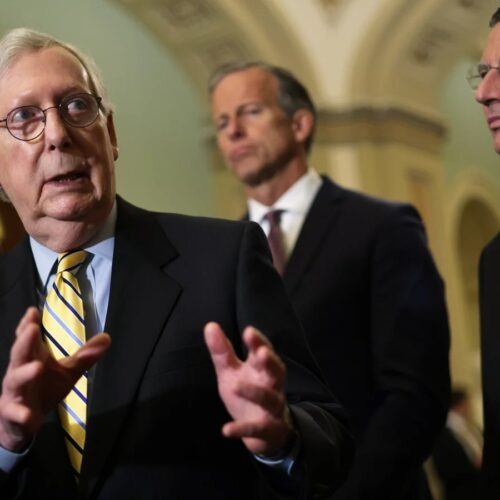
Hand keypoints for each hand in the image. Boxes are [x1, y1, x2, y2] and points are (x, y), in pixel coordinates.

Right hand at [0, 307, 110, 451]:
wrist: (23, 423)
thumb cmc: (45, 389)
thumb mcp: (68, 372)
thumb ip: (85, 356)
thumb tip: (107, 336)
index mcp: (33, 358)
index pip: (28, 339)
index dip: (28, 324)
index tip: (33, 311)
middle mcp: (20, 371)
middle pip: (19, 354)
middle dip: (24, 341)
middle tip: (32, 328)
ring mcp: (14, 392)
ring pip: (16, 380)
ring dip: (25, 373)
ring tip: (37, 367)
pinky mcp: (13, 414)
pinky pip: (15, 414)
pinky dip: (20, 413)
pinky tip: (28, 415)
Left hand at [204, 322, 292, 456]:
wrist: (264, 433)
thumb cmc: (247, 393)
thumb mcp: (231, 372)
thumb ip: (222, 351)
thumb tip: (210, 325)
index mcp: (262, 368)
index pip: (264, 351)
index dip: (258, 341)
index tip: (249, 331)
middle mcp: (272, 385)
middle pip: (276, 370)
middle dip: (270, 361)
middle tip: (261, 352)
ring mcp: (272, 408)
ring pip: (269, 399)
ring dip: (255, 392)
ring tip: (235, 385)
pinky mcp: (267, 429)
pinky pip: (256, 429)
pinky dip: (242, 429)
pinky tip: (226, 430)